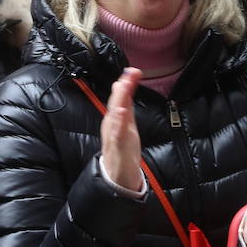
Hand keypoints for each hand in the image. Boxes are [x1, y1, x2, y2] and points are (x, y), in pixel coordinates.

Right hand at [99, 67, 144, 191]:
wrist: (117, 175)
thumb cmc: (122, 147)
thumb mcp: (127, 122)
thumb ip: (127, 104)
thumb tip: (125, 84)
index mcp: (116, 118)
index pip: (121, 97)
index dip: (126, 83)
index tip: (134, 71)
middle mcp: (112, 124)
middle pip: (116, 103)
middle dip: (122, 88)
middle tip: (129, 74)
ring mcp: (113, 135)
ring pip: (114, 116)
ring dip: (118, 101)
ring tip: (123, 88)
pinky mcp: (116, 147)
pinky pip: (116, 134)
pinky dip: (118, 123)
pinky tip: (120, 113)